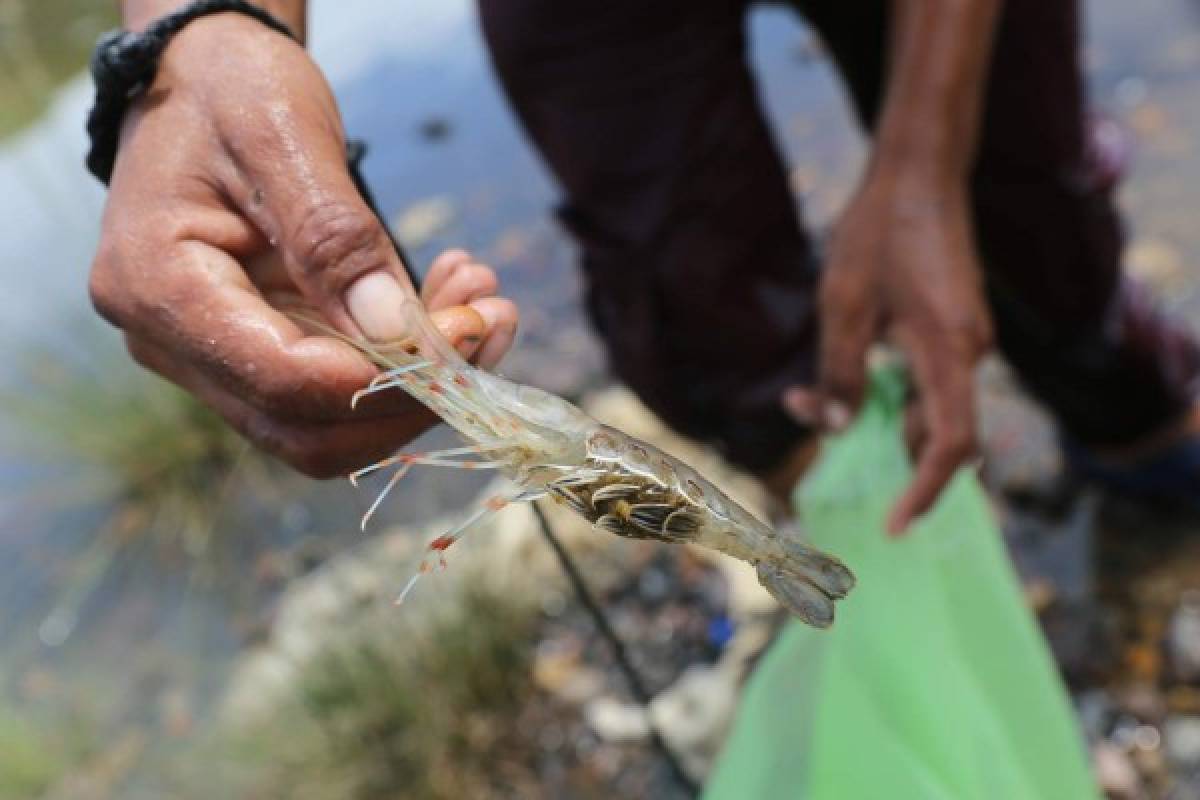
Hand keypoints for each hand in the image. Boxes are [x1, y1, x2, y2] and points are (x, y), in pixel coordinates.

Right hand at [88, 15, 517, 477]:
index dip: (384, 377)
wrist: (202, 74)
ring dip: (418, 381)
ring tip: (484, 303)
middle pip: (305, 429)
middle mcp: (171, 342)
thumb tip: (396, 333)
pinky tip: (451, 298)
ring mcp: (211, 353)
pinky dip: (402, 354)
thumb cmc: (231, 87)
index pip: (281, 381)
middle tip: (491, 323)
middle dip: (412, 394)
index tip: (467, 334)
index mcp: (157, 288)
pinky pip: (335, 381)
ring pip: (328, 421)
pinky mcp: (254, 347)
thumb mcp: (283, 139)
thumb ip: (335, 238)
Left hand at [784, 174, 991, 533]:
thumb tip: (837, 429)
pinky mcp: (954, 330)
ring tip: (813, 406)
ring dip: (879, 422)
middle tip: (834, 458)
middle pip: (942, 434)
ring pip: (929, 409)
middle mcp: (970, 352)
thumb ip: (841, 370)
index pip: (951, 444)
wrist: (918, 171)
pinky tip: (842, 383)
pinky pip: (927, 383)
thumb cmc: (878, 230)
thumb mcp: (842, 304)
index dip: (927, 493)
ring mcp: (966, 340)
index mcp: (950, 349)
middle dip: (891, 459)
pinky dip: (888, 395)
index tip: (895, 525)